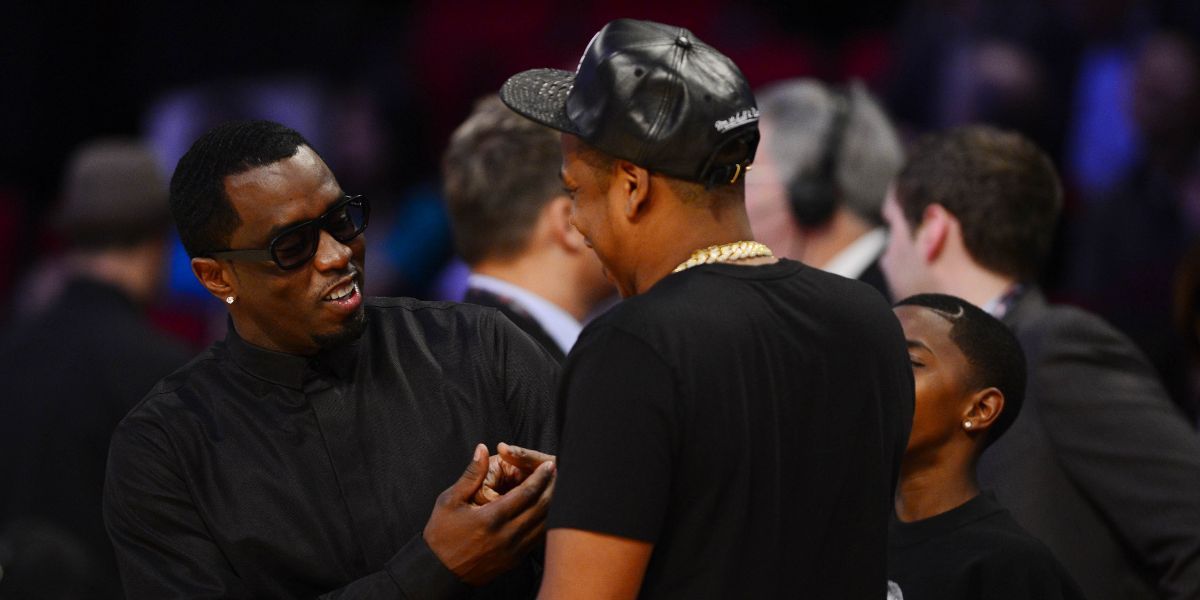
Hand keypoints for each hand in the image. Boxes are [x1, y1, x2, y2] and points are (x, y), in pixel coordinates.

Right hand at [424, 443, 555, 585]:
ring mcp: (513, 551)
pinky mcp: (514, 561)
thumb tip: (483, 448)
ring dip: (553, 506)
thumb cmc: (441, 533)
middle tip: (560, 474)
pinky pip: (537, 540)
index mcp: (492, 517)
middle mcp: (507, 535)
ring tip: (558, 490)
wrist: (438, 571)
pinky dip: (546, 524)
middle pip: (541, 508)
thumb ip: (471, 475)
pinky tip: (548, 513)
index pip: (526, 493)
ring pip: (543, 525)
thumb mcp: (450, 500)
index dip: (540, 477)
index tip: (549, 465)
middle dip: (553, 488)